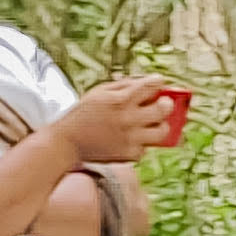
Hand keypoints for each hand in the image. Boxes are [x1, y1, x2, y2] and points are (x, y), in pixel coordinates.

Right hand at [51, 76, 179, 165]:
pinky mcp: (130, 154)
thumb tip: (150, 81)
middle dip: (167, 103)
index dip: (158, 82)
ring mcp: (131, 138)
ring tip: (153, 122)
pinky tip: (132, 137)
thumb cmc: (84, 113)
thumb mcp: (99, 92)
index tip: (158, 81)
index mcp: (119, 100)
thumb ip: (124, 85)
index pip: (150, 86)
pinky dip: (143, 142)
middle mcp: (128, 119)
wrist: (67, 142)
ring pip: (163, 131)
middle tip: (164, 103)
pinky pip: (147, 147)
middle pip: (164, 109)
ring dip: (161, 125)